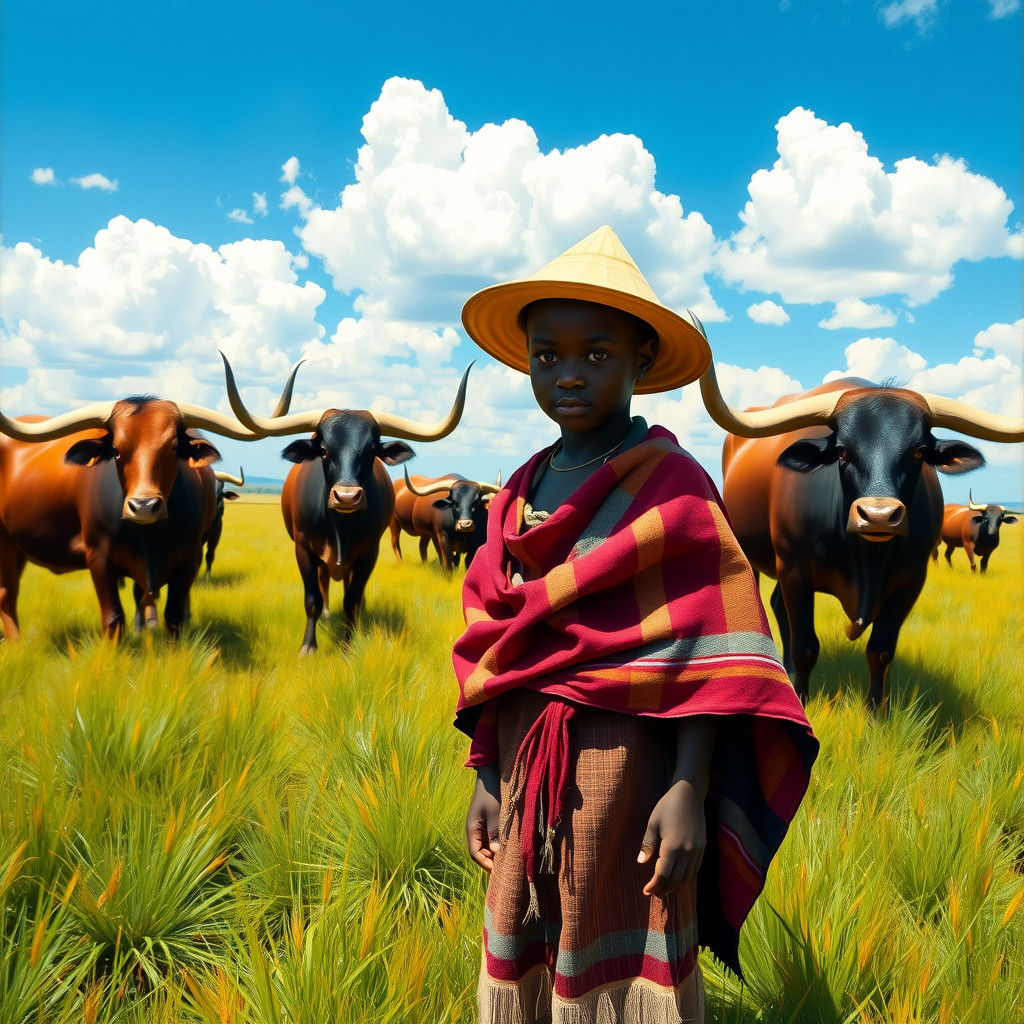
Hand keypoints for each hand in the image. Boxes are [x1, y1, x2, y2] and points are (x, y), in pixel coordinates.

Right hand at [465, 764, 501, 871]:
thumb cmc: (493, 793)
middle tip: (507, 866)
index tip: (498, 870)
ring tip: (510, 857)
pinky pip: (494, 836)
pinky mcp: (491, 820)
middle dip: (492, 860)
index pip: (475, 854)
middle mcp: (476, 829)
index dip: (485, 864)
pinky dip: (500, 842)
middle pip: (482, 851)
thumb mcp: (495, 814)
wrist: (492, 773)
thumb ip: (496, 834)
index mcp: (472, 829)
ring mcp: (483, 825)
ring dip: (497, 851)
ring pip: (489, 845)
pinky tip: (511, 844)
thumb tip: (497, 854)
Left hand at [637, 779, 705, 896]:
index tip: (646, 891)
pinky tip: (677, 877)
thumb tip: (640, 862)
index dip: (654, 885)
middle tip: (654, 892)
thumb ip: (647, 844)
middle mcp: (687, 851)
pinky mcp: (703, 847)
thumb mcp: (653, 823)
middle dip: (664, 889)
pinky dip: (686, 877)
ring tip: (664, 888)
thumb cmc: (668, 806)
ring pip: (687, 877)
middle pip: (676, 880)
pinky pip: (695, 869)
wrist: (689, 793)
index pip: (663, 875)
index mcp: (672, 846)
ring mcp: (697, 850)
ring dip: (675, 886)